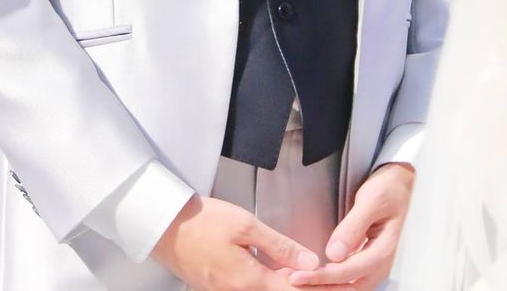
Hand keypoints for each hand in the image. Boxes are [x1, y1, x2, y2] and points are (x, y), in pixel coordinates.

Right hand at [152, 195, 319, 290]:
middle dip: (309, 289)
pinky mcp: (221, 289)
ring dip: (291, 287)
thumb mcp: (245, 225)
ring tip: (315, 278)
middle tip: (334, 282)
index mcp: (249, 281)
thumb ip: (279, 246)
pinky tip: (285, 274)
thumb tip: (310, 261)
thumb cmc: (203, 222)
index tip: (339, 282)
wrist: (166, 229)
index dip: (318, 287)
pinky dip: (274, 284)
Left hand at [288, 163, 414, 289]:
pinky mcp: (368, 263)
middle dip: (319, 288)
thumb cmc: (388, 188)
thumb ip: (353, 227)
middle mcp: (380, 265)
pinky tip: (313, 277)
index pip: (347, 273)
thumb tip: (334, 254)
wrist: (401, 184)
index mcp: (383, 251)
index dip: (321, 277)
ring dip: (324, 287)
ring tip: (298, 282)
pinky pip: (349, 279)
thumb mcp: (371, 200)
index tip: (297, 277)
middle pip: (347, 288)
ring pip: (348, 288)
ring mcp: (375, 266)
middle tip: (292, 281)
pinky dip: (330, 282)